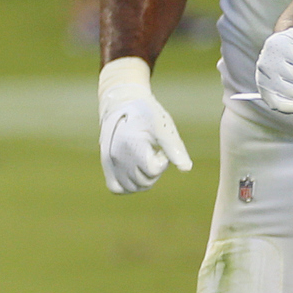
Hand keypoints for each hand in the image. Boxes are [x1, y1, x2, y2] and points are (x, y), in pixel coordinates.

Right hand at [97, 56, 190, 193]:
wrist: (122, 103)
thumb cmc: (146, 113)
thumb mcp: (163, 126)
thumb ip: (174, 148)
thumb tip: (186, 169)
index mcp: (131, 144)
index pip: (153, 170)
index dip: (163, 161)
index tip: (160, 148)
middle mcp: (116, 156)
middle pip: (145, 181)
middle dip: (155, 170)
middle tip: (153, 151)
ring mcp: (109, 163)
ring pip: (133, 187)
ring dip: (144, 178)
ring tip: (144, 159)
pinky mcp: (106, 166)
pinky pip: (116, 188)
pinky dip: (128, 185)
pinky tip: (136, 171)